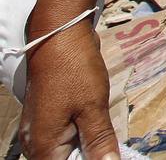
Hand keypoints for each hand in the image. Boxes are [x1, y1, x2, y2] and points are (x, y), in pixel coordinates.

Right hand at [19, 23, 119, 159]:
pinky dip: (81, 136)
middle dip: (90, 157)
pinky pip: (63, 137)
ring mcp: (38, 130)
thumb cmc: (74, 70)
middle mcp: (34, 143)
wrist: (60, 37)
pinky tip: (96, 127)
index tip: (110, 155)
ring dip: (87, 148)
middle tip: (112, 145)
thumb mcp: (93, 108)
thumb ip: (99, 141)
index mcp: (42, 147)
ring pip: (65, 151)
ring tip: (106, 138)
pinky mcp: (46, 118)